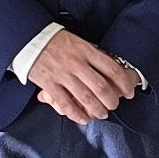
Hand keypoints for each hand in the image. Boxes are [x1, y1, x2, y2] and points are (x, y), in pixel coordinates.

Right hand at [27, 29, 141, 125]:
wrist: (29, 38)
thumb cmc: (54, 40)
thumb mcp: (77, 40)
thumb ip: (91, 53)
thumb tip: (107, 64)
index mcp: (86, 50)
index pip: (112, 69)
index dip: (124, 83)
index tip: (129, 92)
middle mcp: (76, 63)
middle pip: (101, 87)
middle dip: (111, 101)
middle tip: (114, 105)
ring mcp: (62, 74)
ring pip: (85, 97)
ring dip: (97, 109)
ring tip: (102, 114)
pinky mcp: (49, 84)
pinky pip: (65, 103)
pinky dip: (75, 114)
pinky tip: (83, 118)